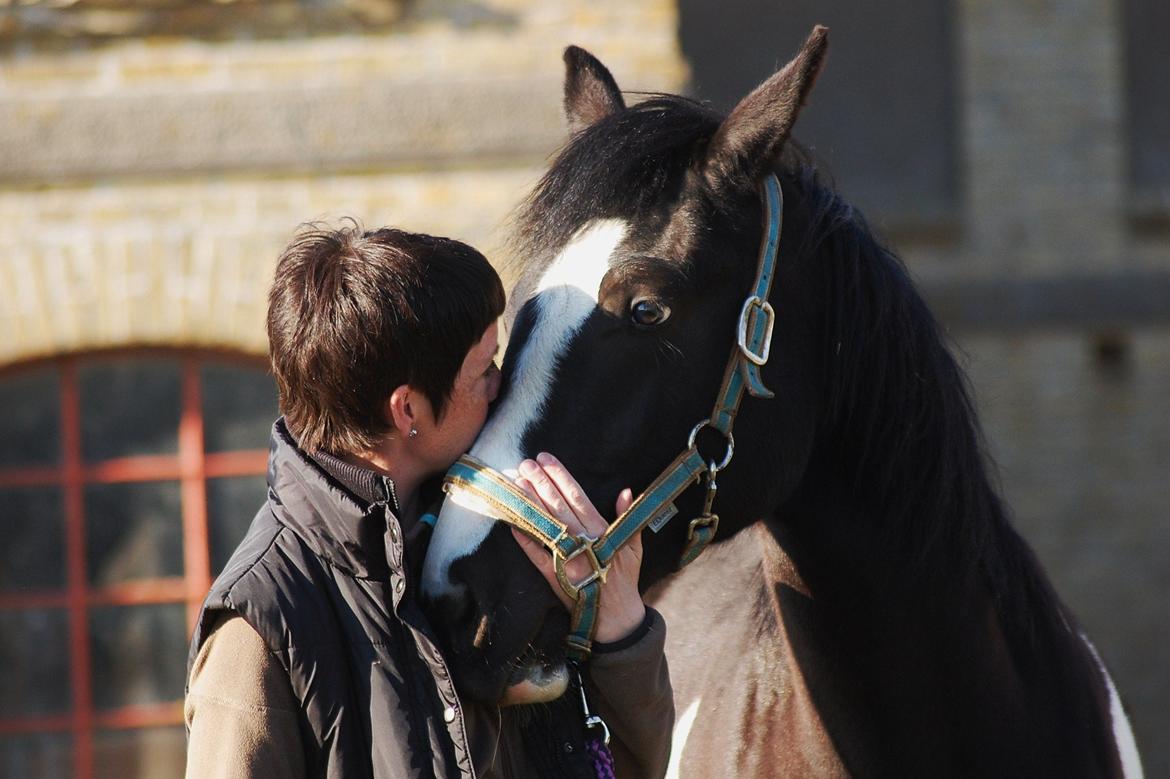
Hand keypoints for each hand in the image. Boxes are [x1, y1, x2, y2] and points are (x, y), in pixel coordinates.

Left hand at [511, 452, 644, 643]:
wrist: (615, 616)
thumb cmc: (624, 577)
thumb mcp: (633, 545)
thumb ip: (628, 516)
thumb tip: (625, 490)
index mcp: (601, 531)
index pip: (577, 497)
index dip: (560, 476)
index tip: (546, 458)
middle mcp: (583, 541)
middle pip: (558, 506)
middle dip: (541, 482)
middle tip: (524, 463)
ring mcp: (567, 558)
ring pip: (546, 524)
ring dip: (531, 503)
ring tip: (516, 483)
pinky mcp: (554, 576)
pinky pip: (536, 555)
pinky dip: (525, 539)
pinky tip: (512, 522)